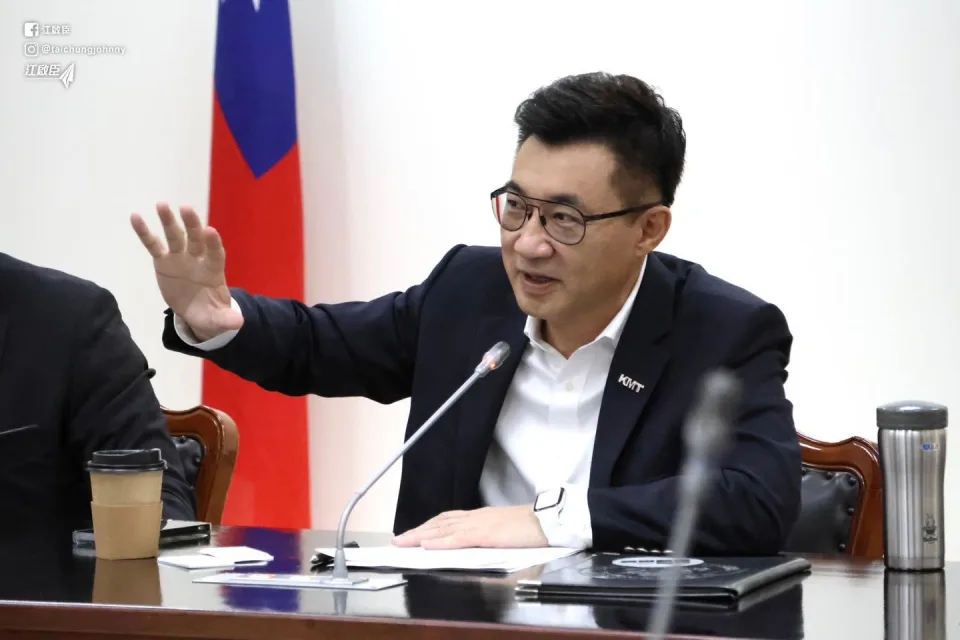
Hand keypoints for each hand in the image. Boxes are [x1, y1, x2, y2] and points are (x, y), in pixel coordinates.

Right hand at [131, 203, 242, 340]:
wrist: (197, 312)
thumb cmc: (210, 313)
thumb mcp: (218, 320)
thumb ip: (226, 320)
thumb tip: (238, 323)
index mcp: (213, 271)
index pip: (215, 254)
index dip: (213, 243)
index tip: (210, 231)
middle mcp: (197, 259)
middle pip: (195, 239)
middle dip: (192, 225)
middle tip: (186, 208)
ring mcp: (180, 258)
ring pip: (175, 237)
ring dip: (169, 221)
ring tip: (161, 205)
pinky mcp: (163, 261)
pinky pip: (153, 245)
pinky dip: (145, 232)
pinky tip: (135, 217)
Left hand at [392, 506, 548, 548]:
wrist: (549, 522)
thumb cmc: (532, 529)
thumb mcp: (504, 532)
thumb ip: (489, 538)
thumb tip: (477, 548)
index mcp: (481, 518)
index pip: (448, 520)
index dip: (429, 527)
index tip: (413, 534)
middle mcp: (476, 518)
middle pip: (440, 523)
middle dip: (417, 531)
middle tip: (398, 540)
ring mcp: (479, 525)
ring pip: (443, 529)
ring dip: (420, 536)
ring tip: (403, 542)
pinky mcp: (485, 534)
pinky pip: (457, 539)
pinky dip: (440, 542)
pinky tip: (426, 545)